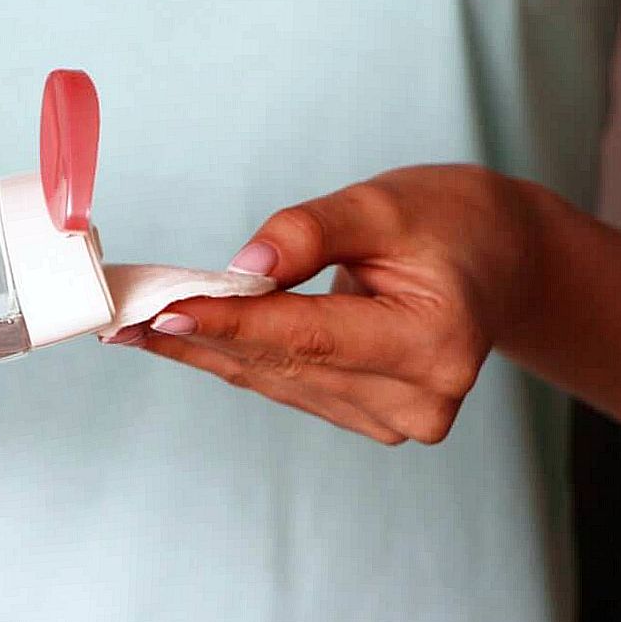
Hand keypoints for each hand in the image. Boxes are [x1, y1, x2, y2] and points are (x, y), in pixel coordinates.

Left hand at [107, 165, 544, 444]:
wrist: (499, 261)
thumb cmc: (450, 221)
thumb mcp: (385, 203)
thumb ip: (310, 233)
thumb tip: (240, 271)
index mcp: (435, 341)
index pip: (308, 336)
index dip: (230, 325)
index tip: (163, 313)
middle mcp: (419, 396)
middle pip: (282, 364)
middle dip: (196, 337)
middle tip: (121, 314)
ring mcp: (398, 418)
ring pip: (276, 380)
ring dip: (203, 352)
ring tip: (135, 326)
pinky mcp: (375, 417)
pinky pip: (289, 385)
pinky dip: (236, 359)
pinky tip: (184, 340)